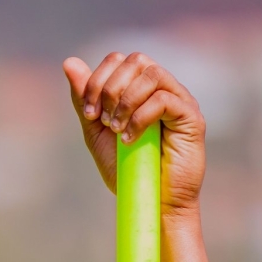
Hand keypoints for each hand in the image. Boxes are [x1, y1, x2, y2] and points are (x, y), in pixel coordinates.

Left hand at [63, 53, 206, 218]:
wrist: (150, 201)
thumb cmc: (126, 169)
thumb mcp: (96, 131)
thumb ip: (84, 99)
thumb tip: (69, 62)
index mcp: (140, 89)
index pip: (118, 60)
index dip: (97, 80)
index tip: (89, 114)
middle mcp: (162, 89)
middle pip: (135, 59)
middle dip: (109, 88)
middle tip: (102, 120)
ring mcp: (180, 100)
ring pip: (151, 74)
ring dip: (125, 102)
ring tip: (117, 129)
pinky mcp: (192, 117)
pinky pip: (164, 99)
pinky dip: (139, 118)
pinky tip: (130, 140)